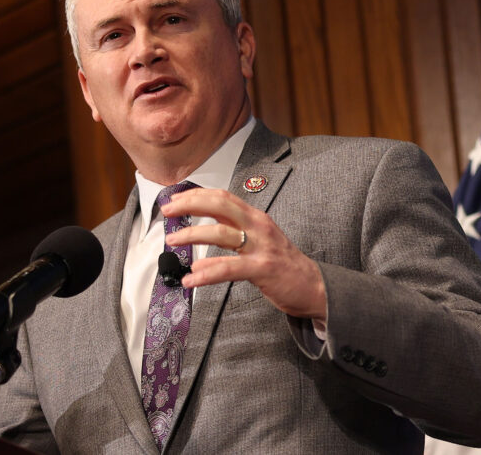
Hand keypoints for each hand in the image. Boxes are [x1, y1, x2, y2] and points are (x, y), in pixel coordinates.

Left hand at [161, 188, 326, 320]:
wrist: (313, 286)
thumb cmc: (283, 265)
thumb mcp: (259, 240)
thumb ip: (233, 233)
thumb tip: (201, 231)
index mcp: (256, 217)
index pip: (222, 196)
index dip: (195, 194)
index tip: (174, 198)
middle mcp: (258, 226)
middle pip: (219, 204)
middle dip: (189, 204)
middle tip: (167, 210)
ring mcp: (261, 246)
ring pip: (220, 233)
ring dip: (191, 234)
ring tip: (172, 240)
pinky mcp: (262, 268)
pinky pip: (228, 268)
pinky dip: (206, 273)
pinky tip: (191, 278)